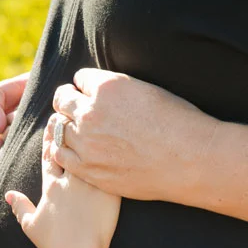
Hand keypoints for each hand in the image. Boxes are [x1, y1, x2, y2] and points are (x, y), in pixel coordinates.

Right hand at [5, 123, 120, 247]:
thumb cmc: (53, 244)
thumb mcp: (31, 224)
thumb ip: (19, 206)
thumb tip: (8, 195)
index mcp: (51, 185)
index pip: (50, 154)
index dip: (50, 136)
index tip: (53, 120)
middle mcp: (70, 179)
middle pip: (70, 146)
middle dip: (70, 126)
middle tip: (74, 109)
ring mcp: (90, 184)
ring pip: (93, 152)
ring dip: (95, 135)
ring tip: (100, 117)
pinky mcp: (109, 193)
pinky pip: (115, 167)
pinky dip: (117, 154)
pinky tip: (123, 139)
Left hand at [49, 68, 219, 202]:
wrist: (190, 161)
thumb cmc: (177, 123)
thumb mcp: (147, 89)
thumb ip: (117, 89)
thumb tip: (102, 90)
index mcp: (107, 86)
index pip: (80, 78)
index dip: (87, 86)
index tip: (93, 94)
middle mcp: (91, 112)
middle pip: (62, 100)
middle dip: (70, 102)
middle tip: (79, 110)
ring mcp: (87, 143)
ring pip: (58, 127)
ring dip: (65, 126)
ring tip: (78, 131)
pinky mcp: (88, 169)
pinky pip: (59, 154)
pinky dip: (61, 148)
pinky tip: (73, 149)